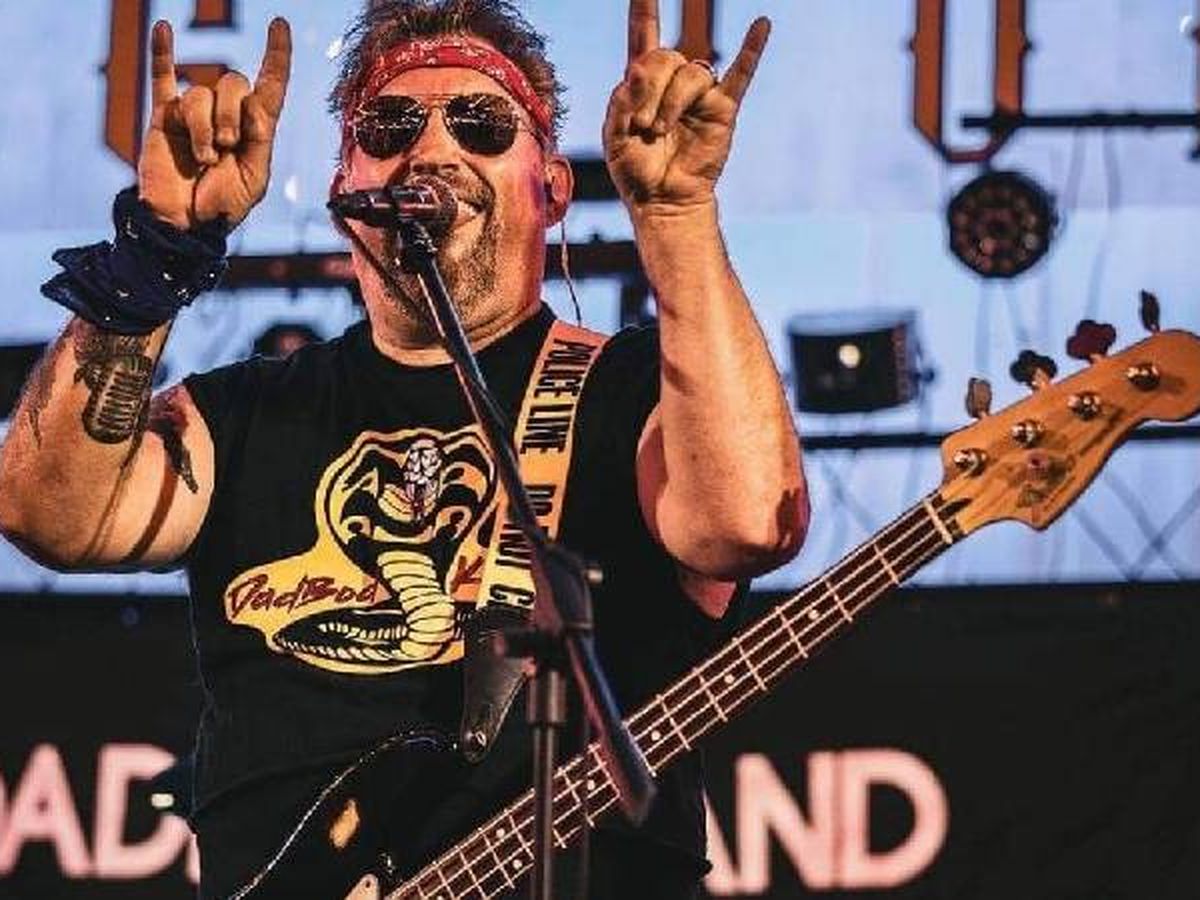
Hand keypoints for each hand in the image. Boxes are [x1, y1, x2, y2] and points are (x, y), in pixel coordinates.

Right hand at [137, 18, 291, 229]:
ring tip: (203, 157)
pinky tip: (164, 28)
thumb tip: (255, 104)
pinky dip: (162, 53)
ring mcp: (196, 114)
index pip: (271, 85)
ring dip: (204, 126)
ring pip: (201, 93)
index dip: (277, 55)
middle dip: (232, 114)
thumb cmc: (222, 207)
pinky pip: (162, 78)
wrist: (184, 226)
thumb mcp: (255, 179)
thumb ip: (260, 140)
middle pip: (234, 83)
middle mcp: (227, 116)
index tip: (279, 25)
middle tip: (226, 146)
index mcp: (256, 129)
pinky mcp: (165, 118)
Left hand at [603, 0, 768, 214]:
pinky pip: (742, 74)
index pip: (642, 35)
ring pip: (691, 74)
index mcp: (642, 82)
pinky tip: (761, 24)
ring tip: (660, 130)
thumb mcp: (613, 136)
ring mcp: (700, 94)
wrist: (662, 201)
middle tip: (642, 125)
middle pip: (664, 56)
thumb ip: (621, 101)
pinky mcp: (722, 109)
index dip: (644, 7)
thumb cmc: (636, 172)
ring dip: (671, 102)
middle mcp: (672, 81)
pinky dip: (752, 49)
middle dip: (649, 88)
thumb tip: (638, 70)